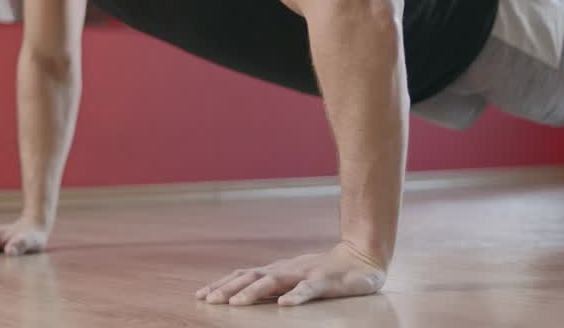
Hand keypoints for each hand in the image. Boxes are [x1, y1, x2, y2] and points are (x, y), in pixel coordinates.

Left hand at [195, 241, 385, 306]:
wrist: (362, 257)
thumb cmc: (324, 271)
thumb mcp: (294, 276)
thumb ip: (273, 284)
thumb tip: (243, 295)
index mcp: (278, 270)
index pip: (244, 275)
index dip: (222, 284)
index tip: (200, 295)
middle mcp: (286, 270)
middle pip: (251, 277)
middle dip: (228, 289)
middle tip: (208, 300)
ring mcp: (304, 274)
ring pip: (274, 282)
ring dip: (253, 292)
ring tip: (236, 304)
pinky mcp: (324, 282)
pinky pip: (308, 290)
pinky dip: (295, 297)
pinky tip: (284, 306)